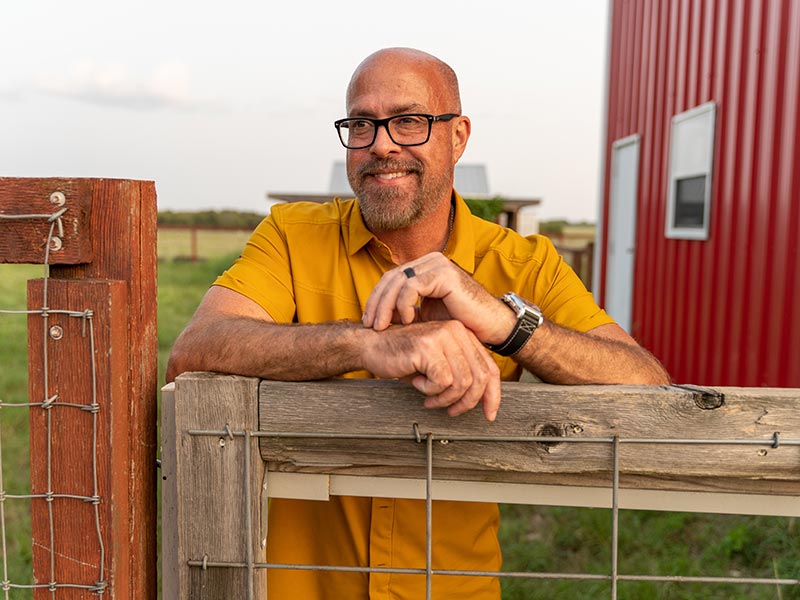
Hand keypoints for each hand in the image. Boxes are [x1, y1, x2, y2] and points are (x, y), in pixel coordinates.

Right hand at [360, 320, 500, 419]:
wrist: (370, 345)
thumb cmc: (402, 356)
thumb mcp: (438, 364)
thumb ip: (460, 373)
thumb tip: (482, 399)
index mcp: (462, 334)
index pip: (489, 368)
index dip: (492, 395)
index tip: (488, 413)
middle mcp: (455, 331)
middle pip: (479, 377)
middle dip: (466, 402)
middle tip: (450, 410)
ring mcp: (442, 336)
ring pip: (462, 382)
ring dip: (444, 398)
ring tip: (429, 396)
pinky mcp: (428, 346)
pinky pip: (442, 381)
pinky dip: (429, 390)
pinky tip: (417, 383)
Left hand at [362, 252, 514, 345]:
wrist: (491, 327)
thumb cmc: (462, 324)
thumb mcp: (427, 315)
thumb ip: (406, 308)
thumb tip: (380, 314)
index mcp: (425, 267)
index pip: (391, 278)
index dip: (377, 299)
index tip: (369, 321)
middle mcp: (431, 261)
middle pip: (391, 277)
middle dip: (377, 302)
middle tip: (370, 325)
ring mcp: (438, 264)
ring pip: (397, 281)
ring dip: (385, 305)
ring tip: (382, 326)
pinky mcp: (444, 273)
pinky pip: (412, 287)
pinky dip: (403, 305)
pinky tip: (405, 322)